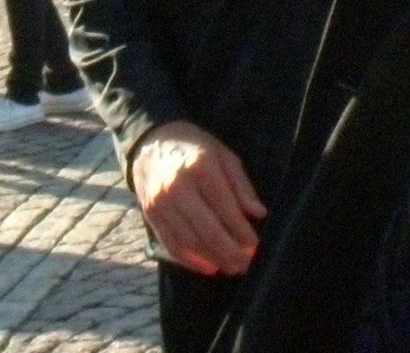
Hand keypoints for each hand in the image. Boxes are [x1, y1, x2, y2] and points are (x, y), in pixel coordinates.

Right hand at [130, 121, 267, 276]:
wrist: (151, 142)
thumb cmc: (195, 148)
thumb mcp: (223, 155)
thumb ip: (241, 184)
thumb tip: (259, 213)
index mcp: (201, 168)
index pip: (227, 210)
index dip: (244, 233)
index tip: (257, 247)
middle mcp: (179, 187)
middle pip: (209, 231)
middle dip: (232, 253)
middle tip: (248, 265)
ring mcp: (161, 203)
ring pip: (191, 242)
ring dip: (215, 260)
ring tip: (232, 267)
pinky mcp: (151, 215)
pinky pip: (172, 245)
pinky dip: (191, 261)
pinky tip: (209, 267)